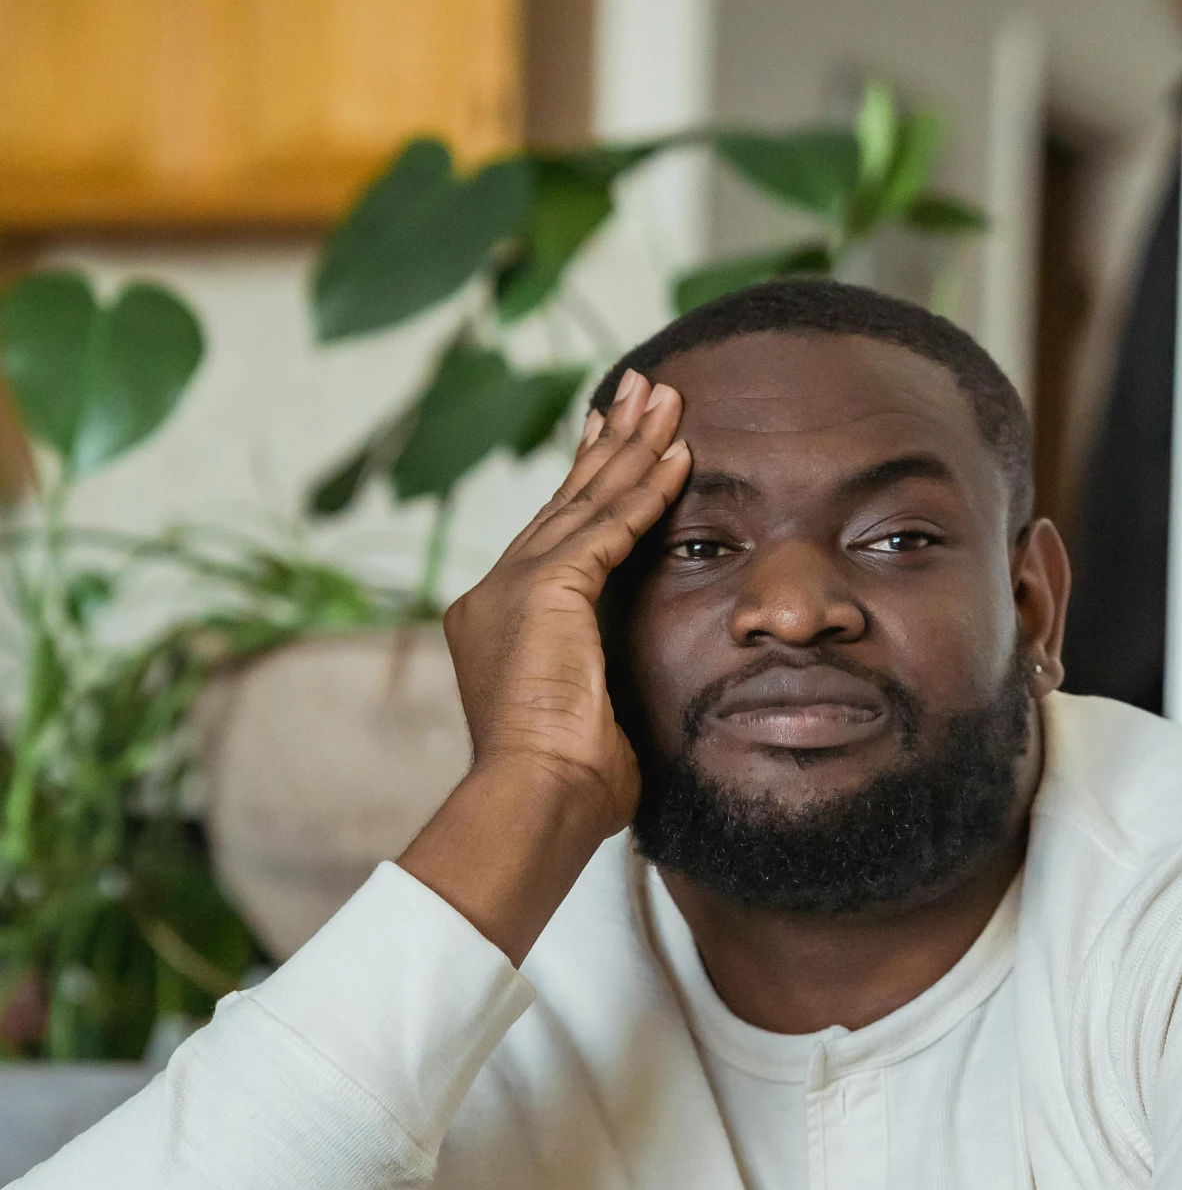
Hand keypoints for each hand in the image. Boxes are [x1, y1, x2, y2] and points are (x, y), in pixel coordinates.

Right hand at [399, 369, 687, 963]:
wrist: (533, 800)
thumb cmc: (563, 794)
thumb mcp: (584, 732)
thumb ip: (599, 699)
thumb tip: (625, 719)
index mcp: (498, 627)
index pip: (552, 541)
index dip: (586, 489)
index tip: (610, 444)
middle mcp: (495, 595)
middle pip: (565, 503)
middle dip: (607, 443)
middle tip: (637, 389)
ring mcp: (514, 588)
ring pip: (587, 501)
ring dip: (632, 446)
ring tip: (665, 396)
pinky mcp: (547, 590)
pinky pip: (611, 527)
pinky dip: (648, 489)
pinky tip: (679, 453)